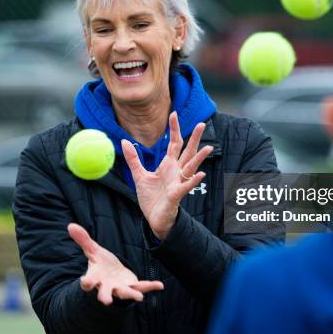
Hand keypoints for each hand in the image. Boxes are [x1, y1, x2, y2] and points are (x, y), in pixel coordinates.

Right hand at [67, 223, 163, 304]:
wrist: (112, 274)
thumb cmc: (101, 264)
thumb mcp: (93, 251)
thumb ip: (83, 239)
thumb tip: (70, 225)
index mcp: (96, 277)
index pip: (89, 281)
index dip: (87, 282)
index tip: (84, 282)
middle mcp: (107, 286)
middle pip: (104, 293)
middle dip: (105, 297)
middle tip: (106, 301)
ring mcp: (120, 288)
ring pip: (125, 293)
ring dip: (131, 295)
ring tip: (139, 298)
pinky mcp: (133, 286)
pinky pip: (142, 287)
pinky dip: (151, 286)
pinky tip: (160, 285)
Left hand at [122, 112, 212, 239]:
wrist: (153, 219)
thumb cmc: (151, 198)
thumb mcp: (139, 176)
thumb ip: (134, 159)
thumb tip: (124, 141)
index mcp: (168, 165)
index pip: (174, 143)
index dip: (174, 129)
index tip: (174, 114)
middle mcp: (176, 172)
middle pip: (187, 152)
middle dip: (194, 138)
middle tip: (202, 124)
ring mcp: (178, 183)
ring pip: (191, 168)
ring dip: (199, 158)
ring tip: (208, 148)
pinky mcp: (176, 196)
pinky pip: (186, 187)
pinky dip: (193, 180)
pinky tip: (201, 174)